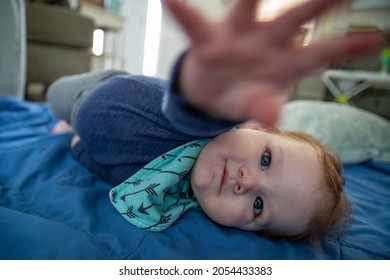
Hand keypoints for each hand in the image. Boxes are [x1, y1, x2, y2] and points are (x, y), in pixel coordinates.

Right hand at [164, 0, 384, 124]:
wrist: (213, 95)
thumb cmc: (243, 97)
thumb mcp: (256, 106)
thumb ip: (264, 108)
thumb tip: (272, 116)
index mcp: (284, 63)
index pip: (320, 54)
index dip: (346, 46)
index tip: (375, 37)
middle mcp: (264, 43)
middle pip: (292, 20)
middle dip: (314, 2)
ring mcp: (236, 38)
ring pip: (245, 8)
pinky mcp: (206, 42)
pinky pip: (192, 25)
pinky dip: (180, 12)